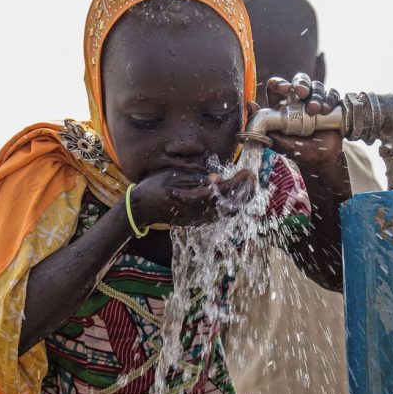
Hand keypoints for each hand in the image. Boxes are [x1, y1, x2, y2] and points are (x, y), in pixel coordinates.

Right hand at [130, 168, 255, 227]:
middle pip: (233, 205)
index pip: (227, 191)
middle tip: (251, 177)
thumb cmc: (155, 187)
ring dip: (241, 199)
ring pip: (229, 213)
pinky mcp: (198, 222)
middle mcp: (201, 213)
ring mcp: (200, 219)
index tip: (248, 172)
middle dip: (246, 191)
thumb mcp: (174, 175)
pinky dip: (232, 205)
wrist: (141, 208)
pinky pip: (221, 215)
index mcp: (196, 199)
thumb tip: (218, 178)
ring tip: (246, 185)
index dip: (241, 182)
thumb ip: (197, 177)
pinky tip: (233, 195)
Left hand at [263, 73, 343, 164]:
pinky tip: (325, 110)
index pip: (278, 86)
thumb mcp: (280, 142)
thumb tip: (250, 105)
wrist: (322, 159)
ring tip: (315, 110)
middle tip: (302, 92)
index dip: (280, 83)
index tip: (285, 88)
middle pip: (299, 80)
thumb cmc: (299, 150)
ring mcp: (315, 100)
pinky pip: (332, 94)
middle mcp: (299, 100)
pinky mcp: (330, 104)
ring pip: (316, 86)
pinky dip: (329, 99)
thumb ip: (265, 126)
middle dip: (301, 83)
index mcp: (282, 105)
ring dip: (316, 95)